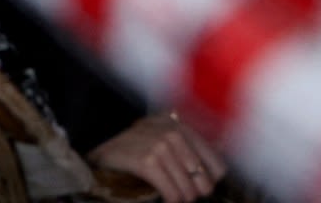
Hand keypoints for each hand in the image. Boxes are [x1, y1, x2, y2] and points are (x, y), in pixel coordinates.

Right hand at [90, 112, 226, 202]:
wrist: (103, 152)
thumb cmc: (136, 149)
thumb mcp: (163, 140)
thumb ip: (189, 150)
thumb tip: (217, 174)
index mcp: (182, 126)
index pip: (217, 165)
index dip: (209, 181)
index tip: (196, 185)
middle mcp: (174, 132)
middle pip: (204, 180)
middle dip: (194, 193)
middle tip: (182, 193)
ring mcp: (160, 145)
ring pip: (188, 190)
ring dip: (180, 199)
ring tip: (172, 197)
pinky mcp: (147, 160)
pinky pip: (172, 193)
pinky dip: (170, 200)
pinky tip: (164, 199)